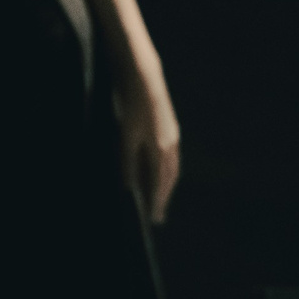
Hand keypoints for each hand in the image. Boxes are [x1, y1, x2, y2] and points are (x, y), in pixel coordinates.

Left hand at [115, 80, 182, 224]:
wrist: (146, 79)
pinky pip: (172, 157)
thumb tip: (128, 186)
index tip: (155, 218)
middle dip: (164, 197)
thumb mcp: (126, 136)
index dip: (157, 202)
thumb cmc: (132, 107)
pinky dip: (168, 170)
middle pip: (169, 179)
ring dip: (167, 184)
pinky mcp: (171, 128)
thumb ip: (127, 162)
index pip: (159, 184)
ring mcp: (173, 136)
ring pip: (172, 168)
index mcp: (160, 150)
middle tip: (159, 215)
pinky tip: (161, 170)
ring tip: (161, 196)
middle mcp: (171, 146)